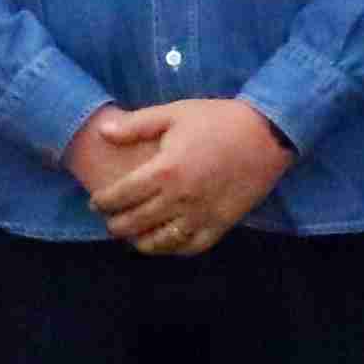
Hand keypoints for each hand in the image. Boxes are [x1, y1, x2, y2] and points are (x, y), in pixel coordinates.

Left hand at [83, 99, 294, 256]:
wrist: (267, 134)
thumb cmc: (218, 120)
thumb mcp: (174, 113)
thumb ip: (136, 126)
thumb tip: (102, 133)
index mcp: (164, 171)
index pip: (121, 196)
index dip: (103, 202)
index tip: (96, 203)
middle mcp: (179, 199)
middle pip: (135, 223)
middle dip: (116, 225)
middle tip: (110, 221)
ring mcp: (200, 216)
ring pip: (161, 242)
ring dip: (141, 242)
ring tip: (133, 237)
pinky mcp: (221, 225)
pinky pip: (191, 247)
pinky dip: (173, 249)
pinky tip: (164, 243)